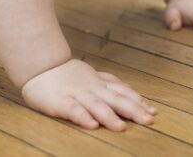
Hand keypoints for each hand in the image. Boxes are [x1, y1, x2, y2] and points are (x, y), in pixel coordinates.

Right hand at [21, 59, 155, 129]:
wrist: (39, 65)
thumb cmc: (66, 73)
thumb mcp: (92, 75)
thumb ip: (109, 82)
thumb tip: (130, 90)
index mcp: (100, 84)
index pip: (123, 92)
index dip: (138, 101)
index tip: (153, 111)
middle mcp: (92, 89)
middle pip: (116, 99)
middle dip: (133, 110)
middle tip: (149, 120)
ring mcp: (77, 94)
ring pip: (96, 105)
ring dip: (109, 116)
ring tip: (122, 127)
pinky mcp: (60, 101)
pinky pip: (73, 109)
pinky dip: (83, 117)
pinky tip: (91, 125)